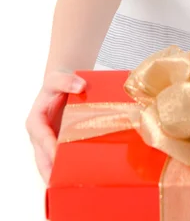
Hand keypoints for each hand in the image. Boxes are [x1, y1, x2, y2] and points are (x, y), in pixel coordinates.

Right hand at [25, 70, 86, 184]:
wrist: (64, 85)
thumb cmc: (58, 82)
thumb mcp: (58, 77)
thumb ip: (67, 80)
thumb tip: (80, 86)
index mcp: (36, 121)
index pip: (42, 138)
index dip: (50, 148)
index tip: (58, 158)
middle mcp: (40, 136)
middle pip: (43, 159)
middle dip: (52, 171)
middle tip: (64, 182)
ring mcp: (50, 143)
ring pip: (51, 165)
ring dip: (59, 175)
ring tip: (72, 185)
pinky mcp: (60, 145)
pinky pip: (62, 161)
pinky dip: (68, 170)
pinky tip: (78, 178)